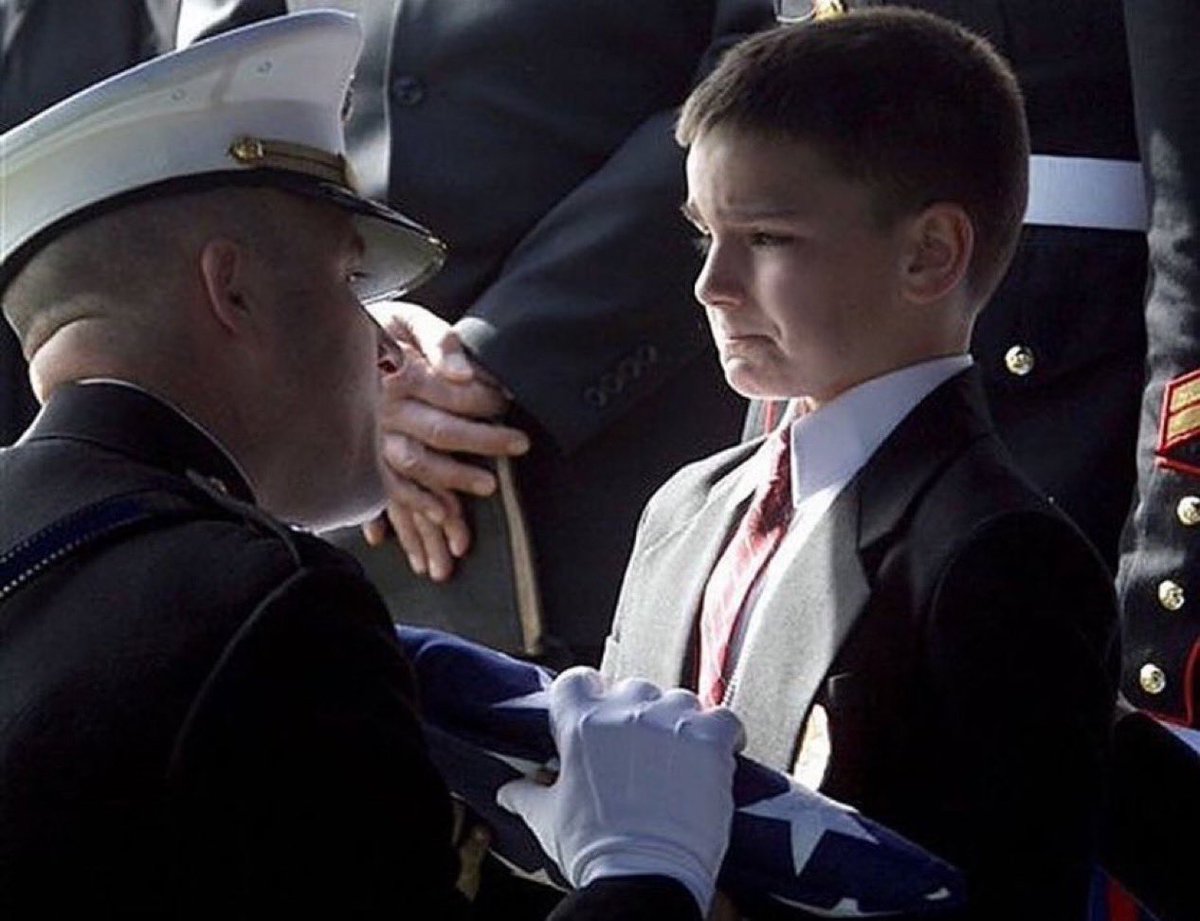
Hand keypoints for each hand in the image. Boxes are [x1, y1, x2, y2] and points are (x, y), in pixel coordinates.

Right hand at [364, 301, 530, 579]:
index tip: (509, 401)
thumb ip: (439, 339)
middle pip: (441, 431)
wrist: (326, 345)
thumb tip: (462, 374)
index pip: (453, 393)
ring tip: (489, 485)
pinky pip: (390, 485)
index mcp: (399, 375)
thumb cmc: (378, 331)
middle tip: (520, 444)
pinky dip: (416, 501)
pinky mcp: (366, 455)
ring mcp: (374, 436)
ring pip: (417, 463)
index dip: (486, 398)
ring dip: (454, 477)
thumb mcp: (407, 319)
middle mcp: (385, 410)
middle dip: (485, 440)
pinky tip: (443, 513)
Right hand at [497, 668, 743, 913]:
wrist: (643, 879)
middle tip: (638, 749)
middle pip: (632, 689)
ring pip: (678, 700)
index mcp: (581, 723)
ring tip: (678, 756)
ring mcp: (670, 723)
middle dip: (634, 713)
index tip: (594, 713)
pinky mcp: (709, 741)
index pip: (577, 680)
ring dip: (678, 722)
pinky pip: (724, 717)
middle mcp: (626, 712)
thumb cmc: (592, 848)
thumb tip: (507, 791)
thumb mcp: (548, 820)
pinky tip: (718, 752)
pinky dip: (723, 732)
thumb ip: (528, 795)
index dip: (585, 695)